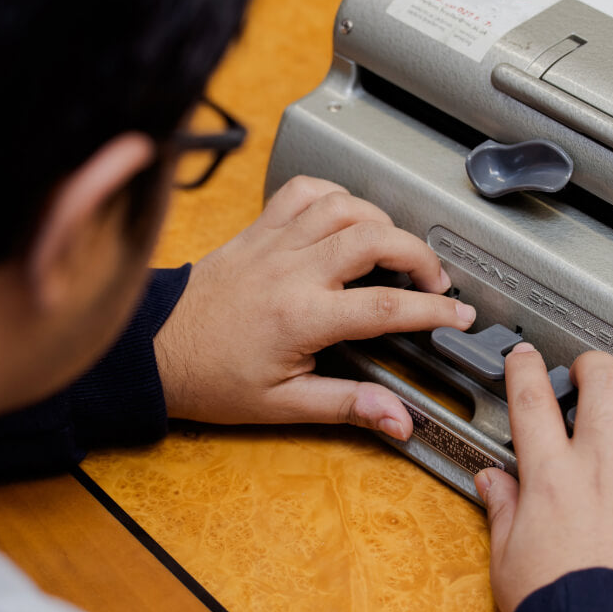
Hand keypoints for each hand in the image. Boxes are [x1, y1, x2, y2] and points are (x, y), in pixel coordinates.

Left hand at [153, 176, 475, 437]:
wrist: (154, 349)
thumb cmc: (210, 378)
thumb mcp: (282, 406)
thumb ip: (347, 405)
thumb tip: (397, 419)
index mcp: (301, 316)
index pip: (386, 304)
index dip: (433, 309)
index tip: (458, 315)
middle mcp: (290, 270)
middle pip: (375, 237)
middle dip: (419, 254)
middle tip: (434, 279)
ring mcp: (272, 243)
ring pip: (342, 205)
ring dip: (380, 219)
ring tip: (396, 247)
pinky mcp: (256, 230)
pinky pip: (301, 191)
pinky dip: (334, 194)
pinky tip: (347, 215)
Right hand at [475, 345, 612, 611]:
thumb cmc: (558, 611)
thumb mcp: (507, 558)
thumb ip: (502, 510)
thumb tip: (492, 481)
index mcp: (549, 480)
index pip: (531, 401)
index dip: (526, 368)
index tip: (527, 358)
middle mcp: (599, 471)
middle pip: (601, 384)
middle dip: (595, 366)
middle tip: (593, 372)